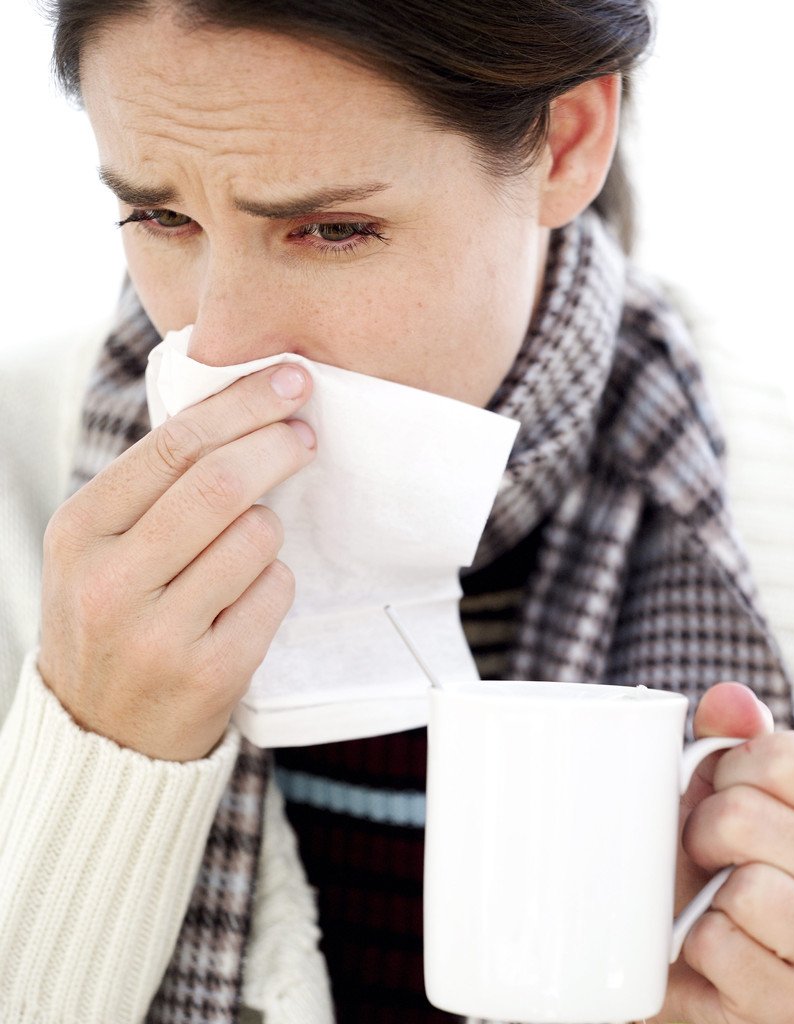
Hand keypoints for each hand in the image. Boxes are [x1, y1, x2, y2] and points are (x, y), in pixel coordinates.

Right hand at [37, 362, 316, 761]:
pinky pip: (276, 590)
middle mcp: (111, 581)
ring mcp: (160, 632)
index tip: (290, 380)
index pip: (174, 446)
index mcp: (81, 530)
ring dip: (270, 527)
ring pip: (257, 536)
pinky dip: (275, 580)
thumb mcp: (103, 545)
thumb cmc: (116, 616)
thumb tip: (241, 406)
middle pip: (221, 483)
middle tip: (305, 434)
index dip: (243, 406)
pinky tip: (247, 598)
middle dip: (277, 445)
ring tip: (246, 547)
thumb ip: (155, 484)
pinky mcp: (211, 672)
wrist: (103, 732)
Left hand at [649, 682, 793, 1023]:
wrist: (671, 958)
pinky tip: (709, 951)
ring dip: (703, 891)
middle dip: (701, 830)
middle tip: (704, 855)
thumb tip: (732, 701)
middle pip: (750, 816)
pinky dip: (696, 946)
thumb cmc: (702, 862)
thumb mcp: (710, 788)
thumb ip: (726, 735)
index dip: (726, 767)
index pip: (787, 755)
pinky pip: (725, 948)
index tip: (718, 793)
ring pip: (751, 888)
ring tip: (709, 901)